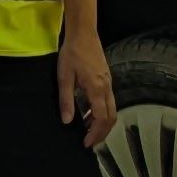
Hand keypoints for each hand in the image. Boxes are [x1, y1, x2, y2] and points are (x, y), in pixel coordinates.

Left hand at [56, 28, 116, 146]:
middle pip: (111, 117)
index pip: (100, 117)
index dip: (95, 133)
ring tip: (89, 132)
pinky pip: (109, 101)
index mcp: (96, 88)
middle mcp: (106, 87)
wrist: (84, 34)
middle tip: (90, 143)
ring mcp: (109, 83)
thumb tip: (67, 121)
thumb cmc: (72, 54)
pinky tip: (89, 114)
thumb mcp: (64, 77)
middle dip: (102, 132)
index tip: (86, 143)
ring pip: (112, 109)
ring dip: (103, 123)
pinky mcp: (107, 79)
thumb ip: (66, 100)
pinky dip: (102, 113)